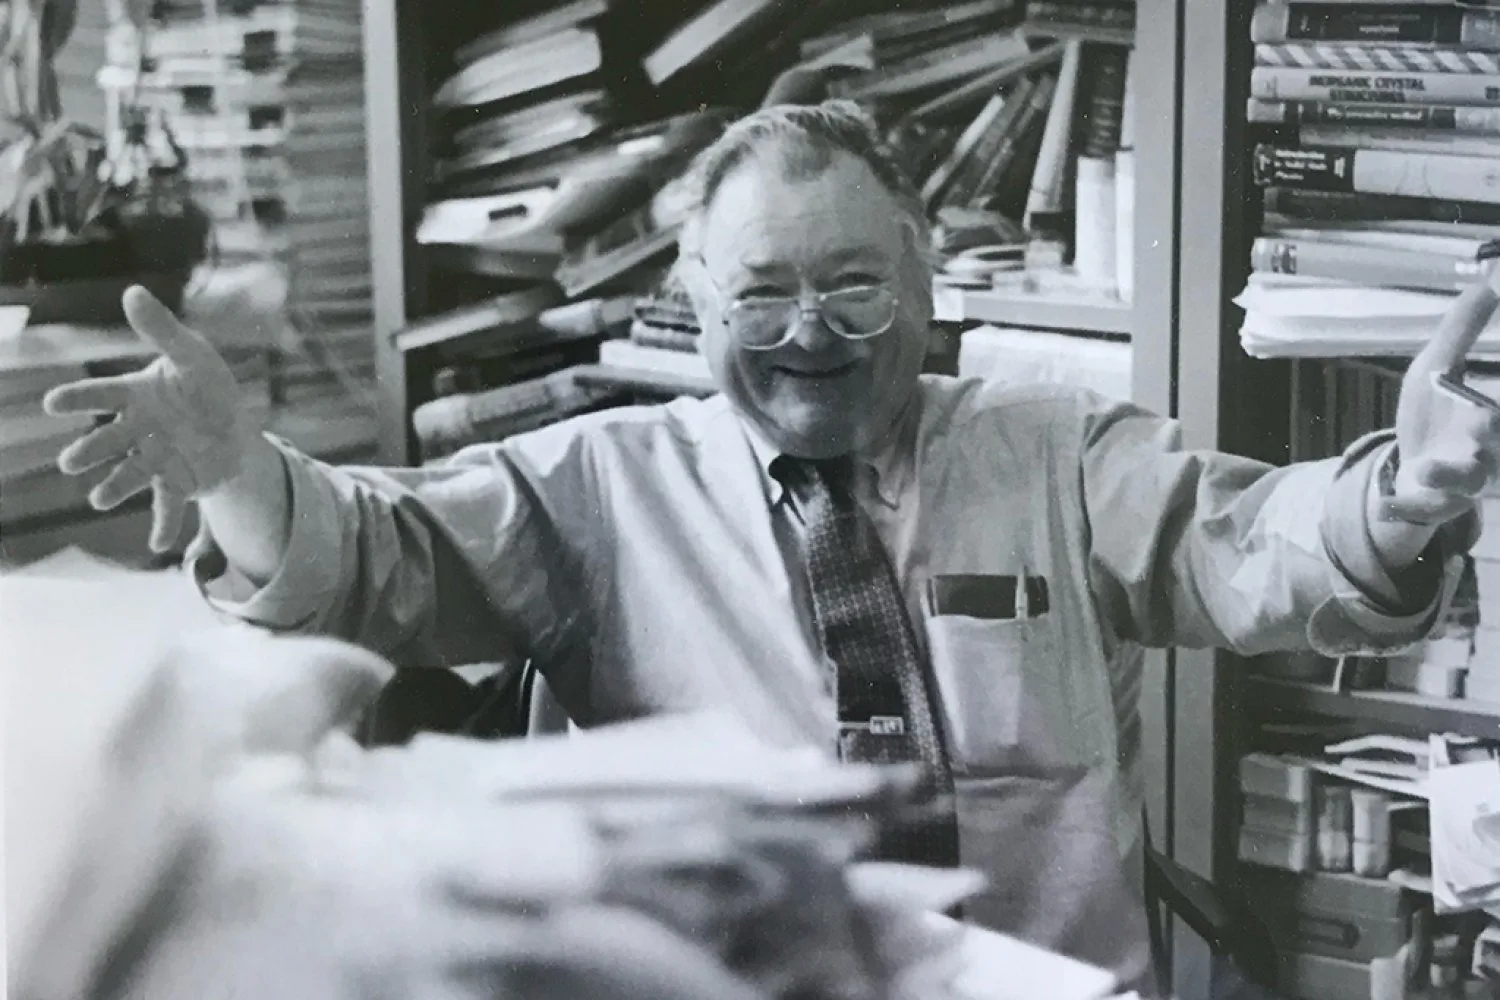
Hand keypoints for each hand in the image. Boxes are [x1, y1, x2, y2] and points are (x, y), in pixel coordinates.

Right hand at [43, 286, 256, 551]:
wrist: (234, 428)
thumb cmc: (207, 387)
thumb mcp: (193, 355)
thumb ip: (162, 329)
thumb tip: (133, 291)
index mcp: (136, 396)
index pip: (102, 394)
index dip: (78, 399)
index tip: (52, 404)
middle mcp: (139, 430)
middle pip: (109, 441)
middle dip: (90, 452)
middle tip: (70, 463)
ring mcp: (156, 459)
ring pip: (130, 474)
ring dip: (113, 488)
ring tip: (98, 500)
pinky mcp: (177, 482)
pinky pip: (168, 505)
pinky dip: (162, 526)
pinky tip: (158, 546)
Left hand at [1387, 267, 1499, 528]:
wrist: (1412, 470)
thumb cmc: (1435, 417)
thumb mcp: (1438, 367)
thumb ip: (1461, 330)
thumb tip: (1487, 280)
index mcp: (1493, 414)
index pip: (1499, 402)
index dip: (1497, 391)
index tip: (1491, 398)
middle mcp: (1488, 448)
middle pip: (1495, 441)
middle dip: (1491, 432)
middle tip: (1484, 418)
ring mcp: (1461, 481)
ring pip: (1467, 480)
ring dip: (1450, 474)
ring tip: (1428, 468)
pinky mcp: (1431, 503)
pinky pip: (1420, 509)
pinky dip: (1403, 508)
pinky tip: (1385, 504)